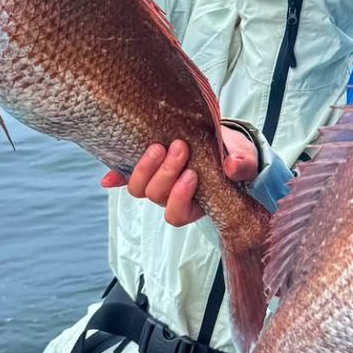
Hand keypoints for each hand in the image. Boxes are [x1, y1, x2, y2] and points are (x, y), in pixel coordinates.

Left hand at [100, 126, 259, 226]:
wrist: (223, 138)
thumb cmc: (233, 154)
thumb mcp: (244, 157)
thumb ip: (243, 164)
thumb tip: (233, 167)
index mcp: (195, 203)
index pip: (177, 214)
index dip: (179, 198)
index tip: (191, 174)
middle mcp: (171, 196)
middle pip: (156, 197)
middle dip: (166, 174)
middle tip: (180, 148)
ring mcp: (156, 181)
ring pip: (139, 188)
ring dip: (146, 167)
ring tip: (160, 146)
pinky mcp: (145, 165)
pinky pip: (123, 175)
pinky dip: (115, 176)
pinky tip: (108, 177)